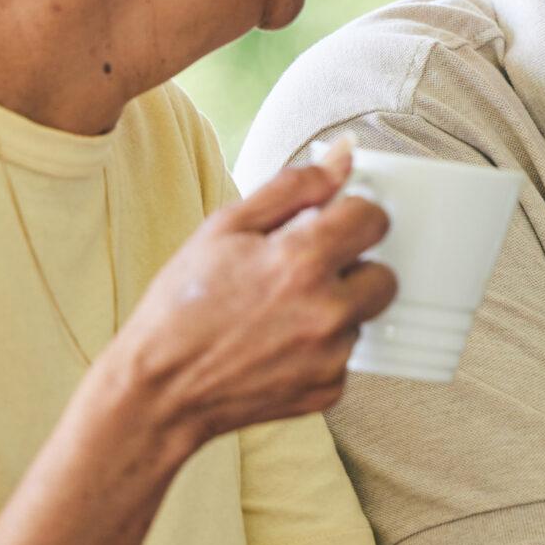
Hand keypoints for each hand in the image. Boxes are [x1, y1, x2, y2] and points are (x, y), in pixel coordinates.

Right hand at [97, 141, 396, 455]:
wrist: (161, 389)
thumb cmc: (183, 305)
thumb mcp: (226, 227)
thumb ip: (293, 186)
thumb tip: (344, 155)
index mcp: (303, 260)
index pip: (373, 219)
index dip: (350, 216)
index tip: (329, 226)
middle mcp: (327, 310)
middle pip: (383, 274)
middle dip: (352, 267)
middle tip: (302, 273)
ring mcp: (331, 355)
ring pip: (361, 316)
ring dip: (335, 310)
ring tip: (280, 313)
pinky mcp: (330, 389)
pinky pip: (344, 356)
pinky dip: (320, 348)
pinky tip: (278, 345)